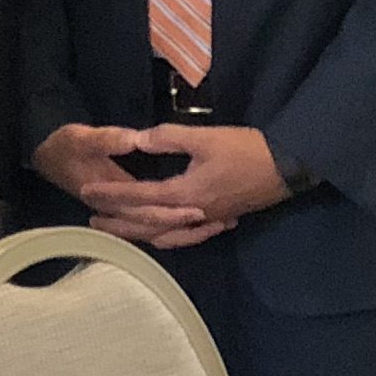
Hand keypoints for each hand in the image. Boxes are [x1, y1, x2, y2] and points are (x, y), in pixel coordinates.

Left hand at [34, 121, 289, 251]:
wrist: (289, 167)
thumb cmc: (246, 149)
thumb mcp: (205, 137)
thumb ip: (168, 138)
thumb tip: (136, 139)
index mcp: (184, 194)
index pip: (138, 198)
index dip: (110, 195)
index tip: (86, 193)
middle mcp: (193, 215)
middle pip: (147, 225)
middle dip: (118, 224)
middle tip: (91, 221)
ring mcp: (208, 221)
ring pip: (167, 236)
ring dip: (140, 235)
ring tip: (119, 231)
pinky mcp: (221, 219)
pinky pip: (187, 237)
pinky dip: (168, 238)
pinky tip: (162, 235)